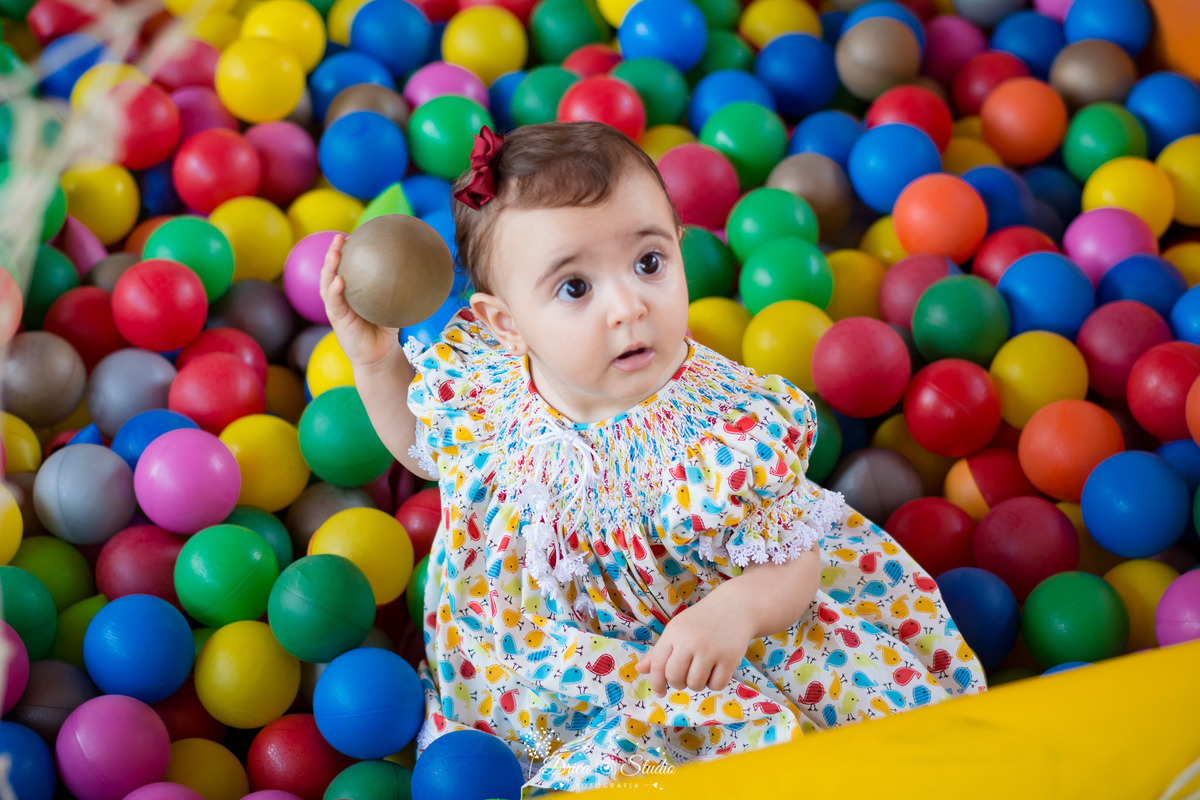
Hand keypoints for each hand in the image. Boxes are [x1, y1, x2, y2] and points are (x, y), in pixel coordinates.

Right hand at [319, 233, 400, 370]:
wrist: (379, 354)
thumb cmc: (385, 328)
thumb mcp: (391, 305)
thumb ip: (397, 289)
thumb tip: (419, 270)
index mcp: (351, 292)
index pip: (345, 268)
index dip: (345, 252)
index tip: (351, 235)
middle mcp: (340, 297)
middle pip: (332, 271)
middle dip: (333, 253)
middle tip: (339, 238)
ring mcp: (337, 307)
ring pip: (327, 283)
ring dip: (329, 267)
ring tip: (334, 253)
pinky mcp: (338, 319)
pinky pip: (334, 302)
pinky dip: (334, 290)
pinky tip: (339, 280)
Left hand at [634, 595, 754, 697]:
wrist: (734, 607)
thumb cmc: (701, 621)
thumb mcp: (676, 630)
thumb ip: (658, 652)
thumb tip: (639, 670)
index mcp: (674, 633)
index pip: (658, 664)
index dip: (656, 682)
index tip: (659, 692)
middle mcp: (691, 641)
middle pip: (675, 678)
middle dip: (678, 683)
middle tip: (685, 677)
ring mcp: (711, 650)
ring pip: (696, 684)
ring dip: (697, 684)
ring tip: (702, 670)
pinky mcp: (730, 658)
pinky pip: (716, 685)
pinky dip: (715, 683)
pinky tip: (716, 671)